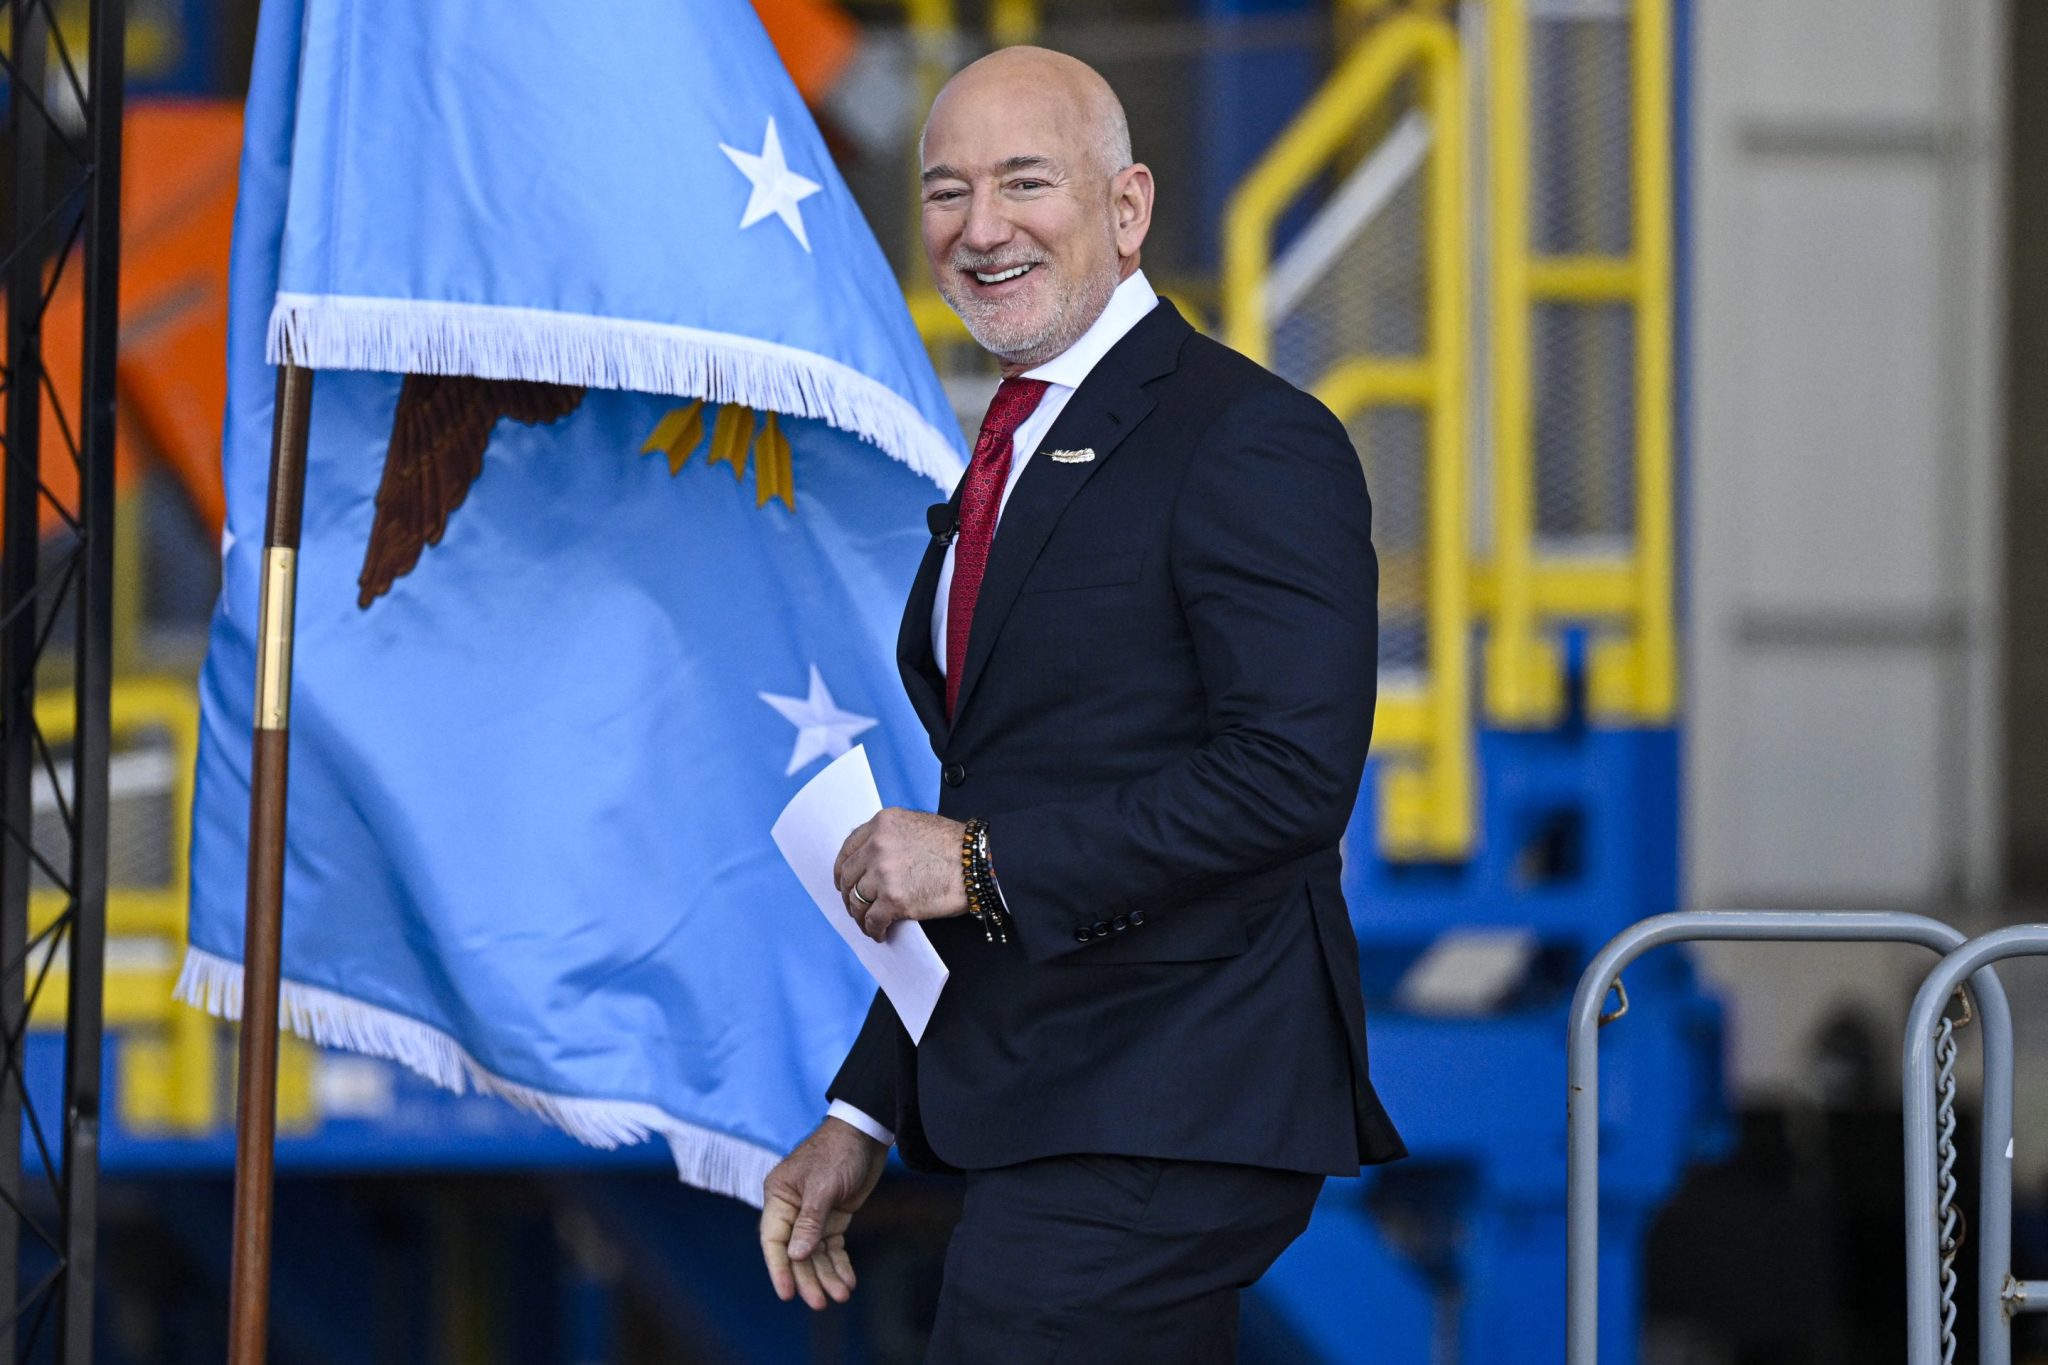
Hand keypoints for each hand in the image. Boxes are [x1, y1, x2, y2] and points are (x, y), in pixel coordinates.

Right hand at [760, 1117, 887, 1308]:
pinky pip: (833, 1247)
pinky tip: (848, 1282)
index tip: (787, 1295)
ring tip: (841, 1296)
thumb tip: (796, 1256)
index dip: (779, 1269)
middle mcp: (792, 1209)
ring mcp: (814, 1215)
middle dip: (808, 1278)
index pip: (773, 1240)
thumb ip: (810, 1222)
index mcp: (779, 1197)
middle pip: (796, 1253)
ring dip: (827, 1275)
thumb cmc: (838, 1151)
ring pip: (816, 1254)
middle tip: (821, 1303)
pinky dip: (840, 1264)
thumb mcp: (823, 1186)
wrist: (867, 1132)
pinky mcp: (833, 1217)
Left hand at [832, 808, 969, 941]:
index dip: (843, 868)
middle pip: (849, 876)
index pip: (849, 847)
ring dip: (860, 916)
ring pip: (857, 900)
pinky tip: (880, 934)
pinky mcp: (894, 900)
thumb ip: (891, 837)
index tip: (844, 881)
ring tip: (868, 924)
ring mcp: (884, 873)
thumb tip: (874, 861)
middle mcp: (877, 846)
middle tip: (855, 907)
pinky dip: (873, 930)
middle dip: (849, 895)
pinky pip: (873, 920)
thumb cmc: (955, 846)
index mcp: (883, 823)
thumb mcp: (916, 826)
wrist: (978, 864)